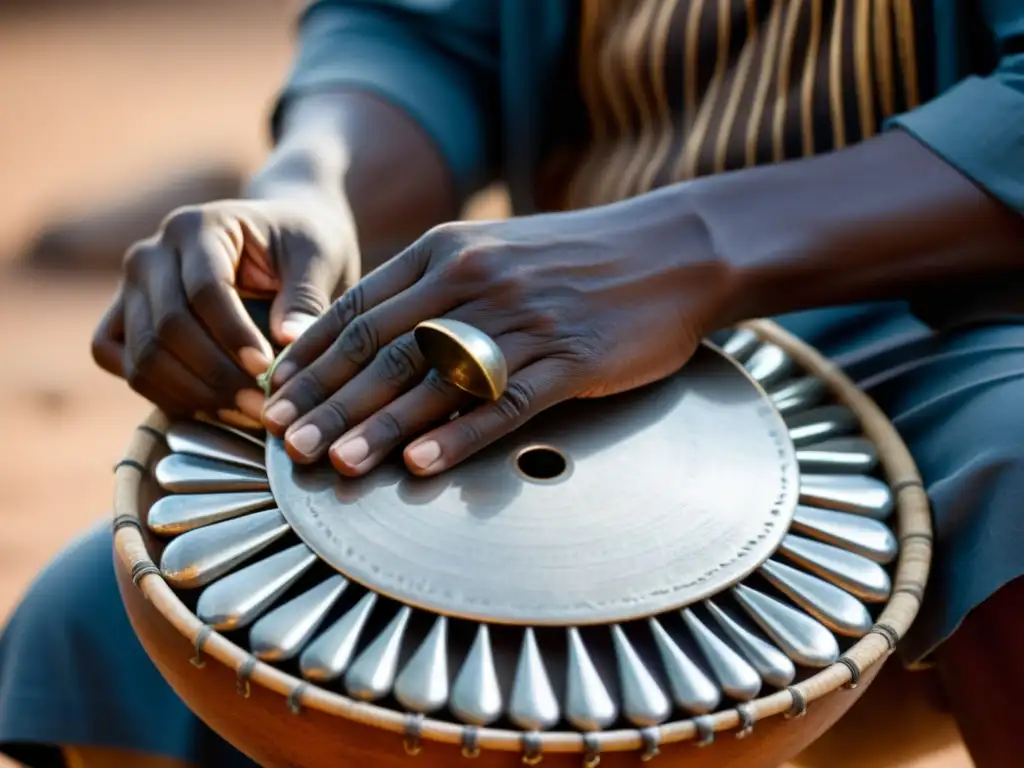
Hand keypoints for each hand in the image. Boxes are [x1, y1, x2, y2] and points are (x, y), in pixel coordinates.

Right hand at [91, 194, 357, 426]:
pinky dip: (163, 395)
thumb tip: (290, 339)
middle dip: (216, 376)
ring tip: (244, 414)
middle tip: (261, 408)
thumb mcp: (317, 258)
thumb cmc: (300, 247)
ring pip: (142, 356)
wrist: (277, 243)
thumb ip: (304, 297)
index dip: (233, 335)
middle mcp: (150, 255)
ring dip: (192, 396)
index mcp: (196, 227)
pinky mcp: (122, 322)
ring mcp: (129, 289)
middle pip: (167, 328)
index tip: (267, 370)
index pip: (204, 289)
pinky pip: (123, 366)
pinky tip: (212, 409)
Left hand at [262, 190, 736, 475]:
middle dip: (326, 399)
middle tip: (281, 440)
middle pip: (383, 347)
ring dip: (377, 425)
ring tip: (333, 463)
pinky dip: (459, 434)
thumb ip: (431, 283)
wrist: (673, 249)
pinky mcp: (570, 359)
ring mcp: (523, 319)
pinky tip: (421, 463)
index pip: (358, 308)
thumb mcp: (493, 247)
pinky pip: (504, 402)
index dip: (310, 357)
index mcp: (446, 251)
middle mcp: (474, 279)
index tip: (273, 395)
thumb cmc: (575, 256)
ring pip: (434, 379)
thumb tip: (370, 333)